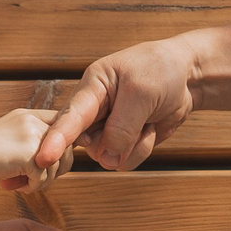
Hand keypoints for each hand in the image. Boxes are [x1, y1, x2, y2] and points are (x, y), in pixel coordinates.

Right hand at [0, 109, 63, 191]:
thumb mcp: (10, 136)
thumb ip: (31, 141)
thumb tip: (59, 159)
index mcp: (30, 115)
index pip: (63, 129)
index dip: (62, 148)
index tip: (51, 163)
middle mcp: (34, 122)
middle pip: (68, 149)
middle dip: (56, 169)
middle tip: (36, 178)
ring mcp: (32, 136)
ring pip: (58, 166)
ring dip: (42, 180)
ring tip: (22, 183)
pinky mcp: (28, 155)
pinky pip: (43, 178)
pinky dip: (32, 186)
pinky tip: (17, 185)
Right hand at [36, 37, 199, 173]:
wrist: (187, 77)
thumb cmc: (160, 70)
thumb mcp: (141, 92)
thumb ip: (121, 126)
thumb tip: (108, 160)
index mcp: (92, 88)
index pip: (70, 117)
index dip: (56, 139)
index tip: (43, 157)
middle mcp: (93, 112)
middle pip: (90, 144)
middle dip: (116, 140)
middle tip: (140, 117)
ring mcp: (107, 130)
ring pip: (108, 158)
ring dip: (134, 144)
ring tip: (147, 118)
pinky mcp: (123, 143)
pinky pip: (126, 161)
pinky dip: (143, 148)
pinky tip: (150, 127)